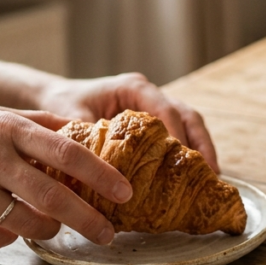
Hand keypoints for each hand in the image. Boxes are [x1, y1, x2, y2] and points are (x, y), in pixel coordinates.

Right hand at [0, 102, 133, 248]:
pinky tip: (11, 226)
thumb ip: (40, 124)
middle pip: (53, 196)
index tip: (125, 192)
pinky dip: (11, 237)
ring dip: (49, 231)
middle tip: (109, 234)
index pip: (68, 151)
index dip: (101, 175)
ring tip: (55, 228)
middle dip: (88, 220)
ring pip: (26, 223)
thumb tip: (87, 133)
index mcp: (9, 128)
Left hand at [37, 73, 219, 172]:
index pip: (164, 109)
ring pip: (189, 123)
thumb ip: (87, 137)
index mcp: (132, 88)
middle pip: (187, 115)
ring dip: (201, 148)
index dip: (177, 133)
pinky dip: (190, 151)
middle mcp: (148, 93)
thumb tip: (103, 168)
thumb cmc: (61, 103)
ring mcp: (154, 105)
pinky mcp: (153, 119)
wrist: (54, 97)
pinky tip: (193, 174)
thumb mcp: (70, 118)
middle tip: (211, 172)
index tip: (183, 158)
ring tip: (211, 176)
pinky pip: (179, 132)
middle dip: (202, 143)